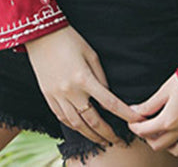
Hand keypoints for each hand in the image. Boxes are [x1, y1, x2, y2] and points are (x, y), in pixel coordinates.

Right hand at [25, 25, 142, 145]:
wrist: (41, 35)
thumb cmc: (69, 39)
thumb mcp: (90, 53)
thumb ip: (100, 76)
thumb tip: (106, 94)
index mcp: (84, 78)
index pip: (109, 102)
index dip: (124, 114)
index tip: (136, 120)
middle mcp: (70, 91)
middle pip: (92, 121)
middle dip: (107, 134)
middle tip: (118, 141)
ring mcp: (57, 96)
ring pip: (76, 124)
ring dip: (90, 135)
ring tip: (101, 141)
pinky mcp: (48, 96)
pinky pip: (61, 118)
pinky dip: (73, 126)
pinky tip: (81, 129)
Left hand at [128, 73, 177, 156]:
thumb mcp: (165, 89)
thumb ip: (150, 104)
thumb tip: (134, 110)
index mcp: (168, 120)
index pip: (145, 131)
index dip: (135, 127)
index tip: (133, 123)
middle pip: (158, 145)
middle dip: (148, 138)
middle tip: (147, 128)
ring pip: (177, 150)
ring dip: (168, 145)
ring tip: (165, 134)